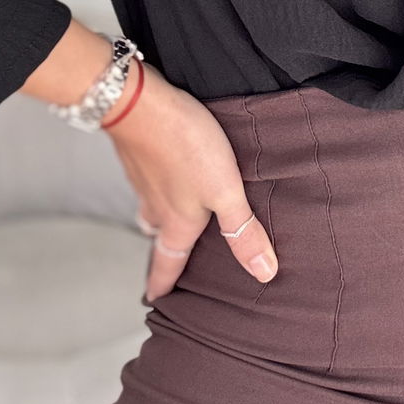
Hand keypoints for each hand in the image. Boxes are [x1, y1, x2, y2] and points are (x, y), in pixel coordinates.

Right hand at [103, 63, 278, 301]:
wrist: (139, 102)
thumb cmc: (186, 146)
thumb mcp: (225, 192)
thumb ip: (243, 230)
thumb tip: (264, 273)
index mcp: (176, 223)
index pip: (167, 264)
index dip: (162, 285)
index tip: (155, 301)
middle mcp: (155, 206)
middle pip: (157, 236)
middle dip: (163, 251)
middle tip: (169, 261)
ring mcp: (143, 180)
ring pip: (150, 208)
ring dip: (159, 218)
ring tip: (172, 221)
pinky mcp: (140, 154)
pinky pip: (149, 182)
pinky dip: (157, 188)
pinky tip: (169, 177)